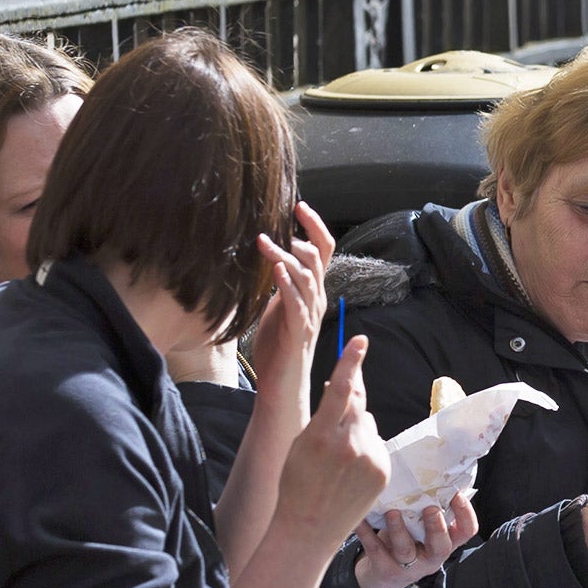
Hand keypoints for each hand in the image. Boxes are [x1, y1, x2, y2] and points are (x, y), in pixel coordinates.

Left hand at [250, 201, 334, 399]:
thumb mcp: (278, 303)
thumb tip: (273, 255)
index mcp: (312, 290)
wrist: (281, 383)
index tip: (299, 205)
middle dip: (302, 234)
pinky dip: (286, 284)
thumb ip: (281, 280)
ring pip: (306, 277)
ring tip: (264, 242)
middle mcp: (316, 299)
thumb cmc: (278, 345)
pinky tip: (275, 269)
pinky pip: (295, 303)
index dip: (314, 226)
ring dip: (286, 256)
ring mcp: (309, 314)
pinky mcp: (297, 330)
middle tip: (280, 218)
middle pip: (318, 258)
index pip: (323, 250)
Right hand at [275, 337, 391, 554]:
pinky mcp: (383, 470)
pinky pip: (376, 444)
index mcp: (320, 435)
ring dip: (356, 432)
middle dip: (347, 405)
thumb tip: (342, 390)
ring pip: (367, 425)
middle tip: (333, 428)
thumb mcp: (300, 445)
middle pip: (356, 404)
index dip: (351, 362)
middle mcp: (349, 444)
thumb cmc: (297, 484)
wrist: (309, 527)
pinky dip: (366, 450)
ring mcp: (369, 458)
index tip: (361, 340)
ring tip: (338, 463)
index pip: (341, 389)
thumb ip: (323, 418)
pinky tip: (350, 472)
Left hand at [353, 491, 477, 587]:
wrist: (385, 576)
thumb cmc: (409, 541)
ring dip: (399, 530)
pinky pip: (375, 550)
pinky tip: (360, 517)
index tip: (457, 494)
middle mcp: (431, 558)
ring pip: (405, 550)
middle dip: (436, 528)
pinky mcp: (385, 570)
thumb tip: (435, 469)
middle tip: (430, 508)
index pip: (466, 531)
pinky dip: (366, 533)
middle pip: (440, 547)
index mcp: (446, 543)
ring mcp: (408, 567)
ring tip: (392, 512)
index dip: (466, 514)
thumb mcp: (424, 529)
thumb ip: (431, 508)